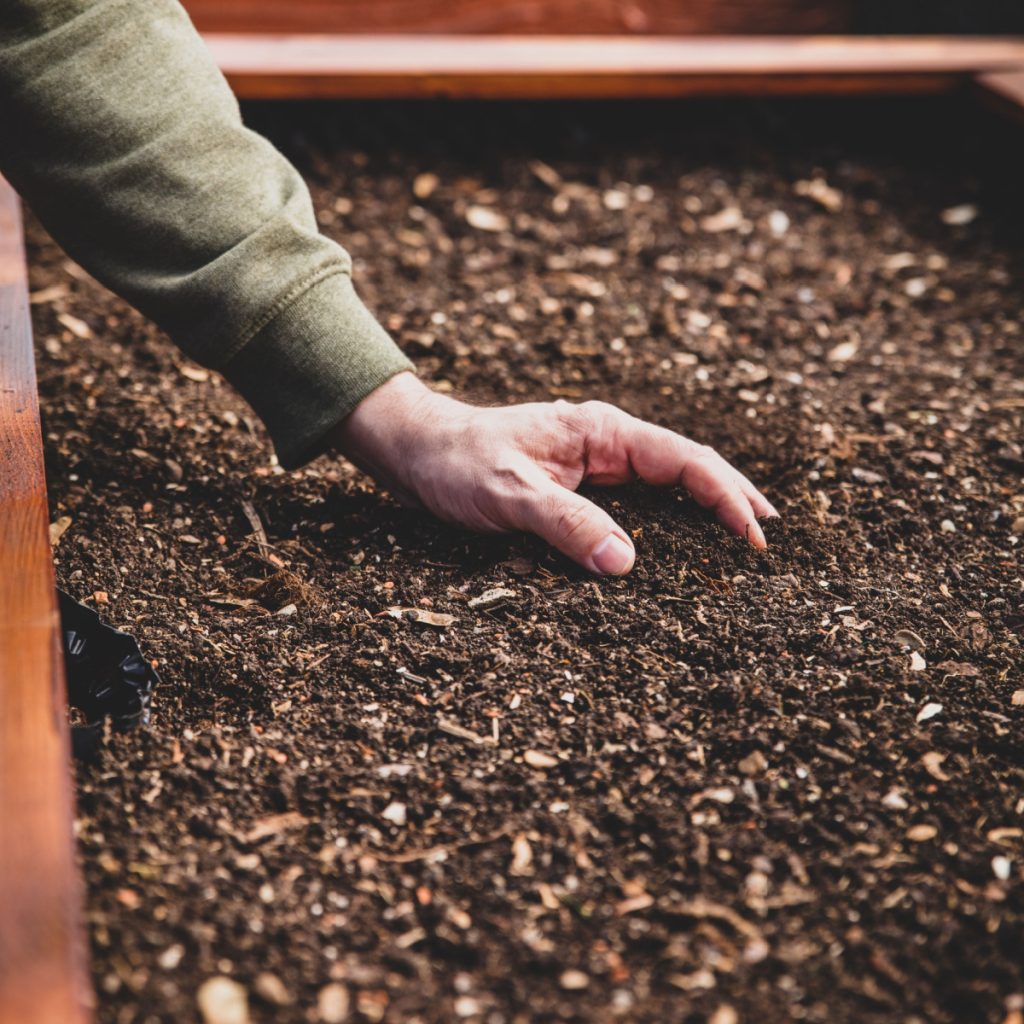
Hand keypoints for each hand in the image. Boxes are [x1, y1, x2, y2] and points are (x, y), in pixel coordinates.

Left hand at [329, 372, 776, 574]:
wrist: (417, 452)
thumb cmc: (457, 464)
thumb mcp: (508, 494)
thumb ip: (565, 523)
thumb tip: (625, 563)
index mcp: (601, 433)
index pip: (683, 460)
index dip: (724, 496)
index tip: (753, 536)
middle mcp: (605, 444)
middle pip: (686, 468)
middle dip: (730, 497)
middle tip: (768, 536)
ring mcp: (592, 464)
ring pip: (665, 484)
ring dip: (703, 508)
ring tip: (740, 539)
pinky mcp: (577, 485)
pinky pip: (635, 502)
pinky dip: (666, 520)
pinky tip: (677, 545)